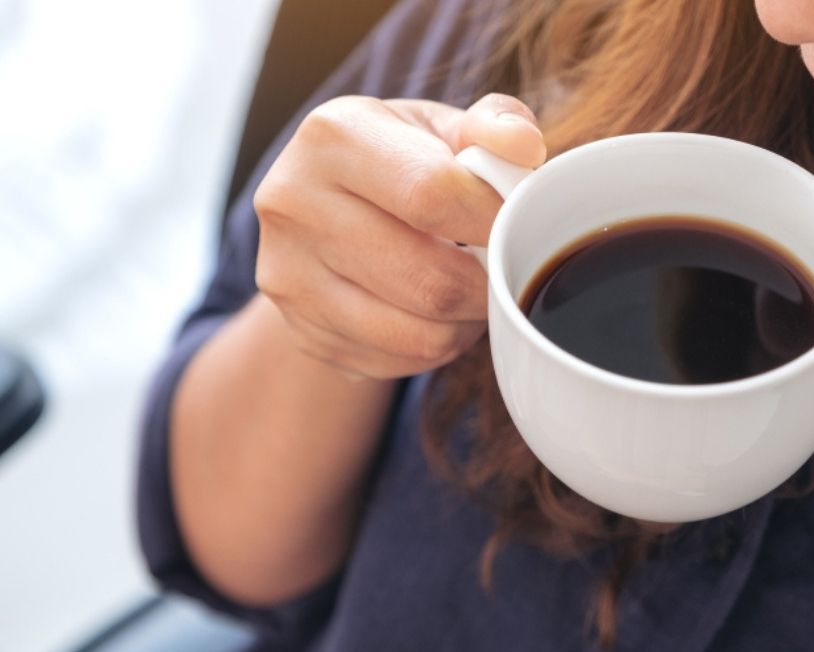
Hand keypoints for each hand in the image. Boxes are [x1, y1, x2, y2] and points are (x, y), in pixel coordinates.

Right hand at [253, 93, 545, 379]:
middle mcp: (294, 203)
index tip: (519, 226)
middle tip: (501, 268)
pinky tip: (434, 313)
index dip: (494, 221)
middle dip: (486, 285)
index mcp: (334, 136)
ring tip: (470, 289)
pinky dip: (436, 346)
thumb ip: (493, 127)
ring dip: (466, 322)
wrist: (320, 212)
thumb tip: (524, 146)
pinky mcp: (303, 332)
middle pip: (430, 280)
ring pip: (421, 335)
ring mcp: (289, 275)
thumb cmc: (400, 163)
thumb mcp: (441, 129)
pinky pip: (401, 362)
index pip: (433, 194)